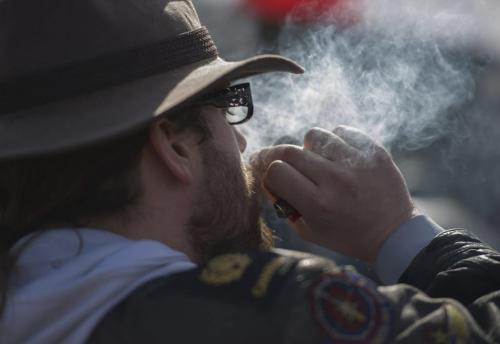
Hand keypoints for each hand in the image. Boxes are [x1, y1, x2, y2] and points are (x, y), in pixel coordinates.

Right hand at [251, 126, 416, 262]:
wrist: (393, 233)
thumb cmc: (345, 235)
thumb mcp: (308, 230)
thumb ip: (284, 202)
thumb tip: (269, 176)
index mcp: (318, 204)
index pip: (276, 171)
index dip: (269, 173)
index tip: (272, 177)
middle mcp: (336, 180)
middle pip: (290, 151)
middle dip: (281, 158)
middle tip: (285, 165)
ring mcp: (357, 163)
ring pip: (314, 135)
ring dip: (310, 149)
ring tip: (319, 163)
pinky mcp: (374, 151)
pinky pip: (341, 131)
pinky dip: (335, 142)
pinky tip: (340, 157)